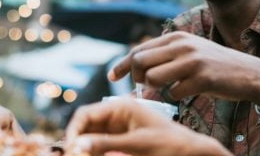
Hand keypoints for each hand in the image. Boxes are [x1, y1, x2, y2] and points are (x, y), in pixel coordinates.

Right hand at [65, 99, 229, 155]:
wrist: (190, 152)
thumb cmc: (169, 144)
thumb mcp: (138, 144)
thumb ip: (107, 144)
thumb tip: (78, 144)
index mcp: (121, 107)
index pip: (86, 113)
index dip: (73, 131)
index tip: (69, 150)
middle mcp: (116, 115)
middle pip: (84, 126)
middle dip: (76, 141)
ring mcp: (117, 129)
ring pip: (89, 138)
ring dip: (83, 148)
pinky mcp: (120, 141)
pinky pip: (98, 146)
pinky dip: (93, 152)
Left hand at [108, 31, 259, 107]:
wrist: (249, 73)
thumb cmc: (214, 66)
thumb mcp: (189, 52)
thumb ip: (165, 56)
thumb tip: (135, 70)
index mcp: (176, 37)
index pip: (139, 49)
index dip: (123, 64)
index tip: (113, 76)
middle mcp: (182, 45)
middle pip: (140, 62)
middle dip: (136, 78)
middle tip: (145, 87)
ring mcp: (192, 61)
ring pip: (152, 78)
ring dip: (156, 89)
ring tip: (171, 87)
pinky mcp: (202, 78)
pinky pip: (173, 93)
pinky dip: (177, 96)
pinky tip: (189, 91)